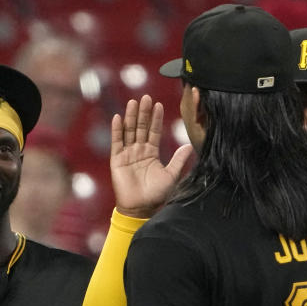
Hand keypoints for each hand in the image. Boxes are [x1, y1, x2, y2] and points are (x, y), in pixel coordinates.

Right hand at [110, 95, 192, 218]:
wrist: (140, 208)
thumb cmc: (156, 195)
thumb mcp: (171, 175)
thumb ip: (179, 160)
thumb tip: (189, 145)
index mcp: (151, 153)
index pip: (154, 131)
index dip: (156, 119)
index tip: (159, 104)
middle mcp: (139, 151)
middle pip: (141, 127)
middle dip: (143, 112)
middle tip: (146, 97)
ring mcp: (127, 154)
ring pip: (129, 131)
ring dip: (130, 116)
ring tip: (133, 102)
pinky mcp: (116, 160)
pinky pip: (116, 142)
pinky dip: (116, 130)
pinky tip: (117, 117)